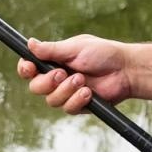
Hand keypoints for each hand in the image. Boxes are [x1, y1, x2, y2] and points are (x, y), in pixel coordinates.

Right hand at [16, 35, 133, 114]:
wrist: (125, 70)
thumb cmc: (103, 53)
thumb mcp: (75, 48)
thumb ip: (52, 50)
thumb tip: (29, 43)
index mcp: (53, 61)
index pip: (30, 68)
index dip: (25, 69)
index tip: (29, 67)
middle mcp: (57, 78)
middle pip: (36, 87)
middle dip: (47, 82)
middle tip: (62, 73)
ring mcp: (66, 93)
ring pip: (51, 100)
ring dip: (65, 90)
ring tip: (82, 80)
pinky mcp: (78, 105)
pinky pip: (67, 108)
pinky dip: (76, 100)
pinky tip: (88, 92)